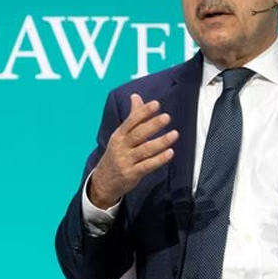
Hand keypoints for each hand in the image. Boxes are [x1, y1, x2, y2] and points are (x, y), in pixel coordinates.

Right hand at [88, 94, 178, 208]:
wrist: (103, 181)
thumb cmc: (116, 153)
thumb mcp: (120, 135)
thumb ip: (132, 116)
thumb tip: (136, 96)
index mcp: (119, 135)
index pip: (131, 121)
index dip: (143, 112)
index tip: (156, 104)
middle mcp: (122, 147)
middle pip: (138, 134)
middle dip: (153, 125)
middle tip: (166, 117)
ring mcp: (126, 161)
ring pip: (145, 150)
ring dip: (160, 142)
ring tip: (174, 134)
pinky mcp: (132, 174)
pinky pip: (147, 166)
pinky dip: (159, 159)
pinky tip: (170, 153)